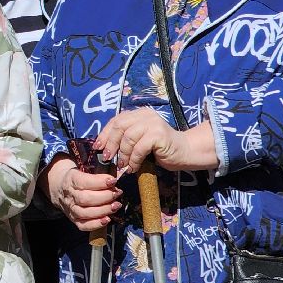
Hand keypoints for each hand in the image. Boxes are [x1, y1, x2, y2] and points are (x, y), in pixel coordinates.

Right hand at [45, 155, 120, 231]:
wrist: (60, 188)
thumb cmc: (77, 178)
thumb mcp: (83, 170)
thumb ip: (97, 174)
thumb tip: (114, 178)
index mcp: (71, 180)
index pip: (84, 181)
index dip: (100, 182)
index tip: (113, 180)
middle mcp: (69, 195)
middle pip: (85, 199)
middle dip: (105, 197)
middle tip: (117, 193)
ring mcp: (71, 209)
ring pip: (85, 213)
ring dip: (103, 210)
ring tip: (116, 205)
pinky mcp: (74, 220)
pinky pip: (83, 225)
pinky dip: (96, 224)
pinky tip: (107, 219)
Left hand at [95, 109, 219, 174]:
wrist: (185, 152)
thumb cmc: (160, 149)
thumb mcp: (139, 141)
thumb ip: (125, 139)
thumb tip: (104, 150)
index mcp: (138, 114)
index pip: (116, 120)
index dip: (105, 134)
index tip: (98, 148)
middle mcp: (144, 115)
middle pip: (119, 127)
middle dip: (111, 144)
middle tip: (108, 159)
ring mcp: (152, 123)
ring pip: (128, 138)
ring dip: (123, 155)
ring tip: (123, 166)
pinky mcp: (158, 134)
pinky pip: (139, 149)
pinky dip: (134, 160)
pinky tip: (134, 168)